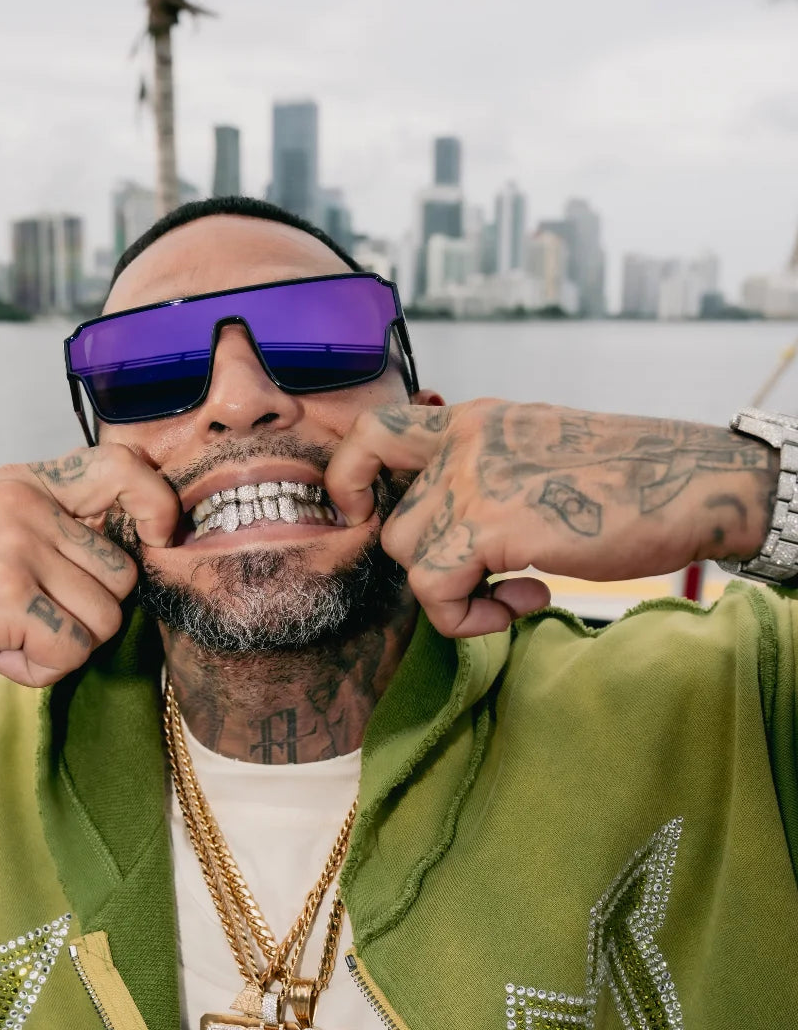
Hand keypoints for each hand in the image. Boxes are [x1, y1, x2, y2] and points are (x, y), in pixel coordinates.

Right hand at [0, 445, 178, 688]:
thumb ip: (54, 528)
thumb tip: (138, 552)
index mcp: (25, 481)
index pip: (122, 467)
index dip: (157, 504)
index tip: (159, 539)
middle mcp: (24, 505)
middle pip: (122, 574)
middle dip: (87, 612)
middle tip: (28, 617)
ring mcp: (15, 548)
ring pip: (105, 620)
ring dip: (62, 646)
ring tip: (6, 635)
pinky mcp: (6, 599)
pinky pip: (71, 652)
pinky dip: (38, 671)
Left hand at [325, 399, 775, 636]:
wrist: (693, 481)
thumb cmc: (624, 475)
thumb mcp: (534, 452)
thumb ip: (483, 473)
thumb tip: (446, 526)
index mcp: (471, 422)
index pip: (372, 432)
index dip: (349, 478)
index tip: (362, 514)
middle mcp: (462, 444)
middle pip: (394, 523)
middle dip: (432, 565)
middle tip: (485, 576)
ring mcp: (472, 482)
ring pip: (409, 558)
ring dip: (454, 593)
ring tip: (514, 591)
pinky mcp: (491, 526)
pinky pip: (436, 591)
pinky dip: (468, 618)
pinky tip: (525, 603)